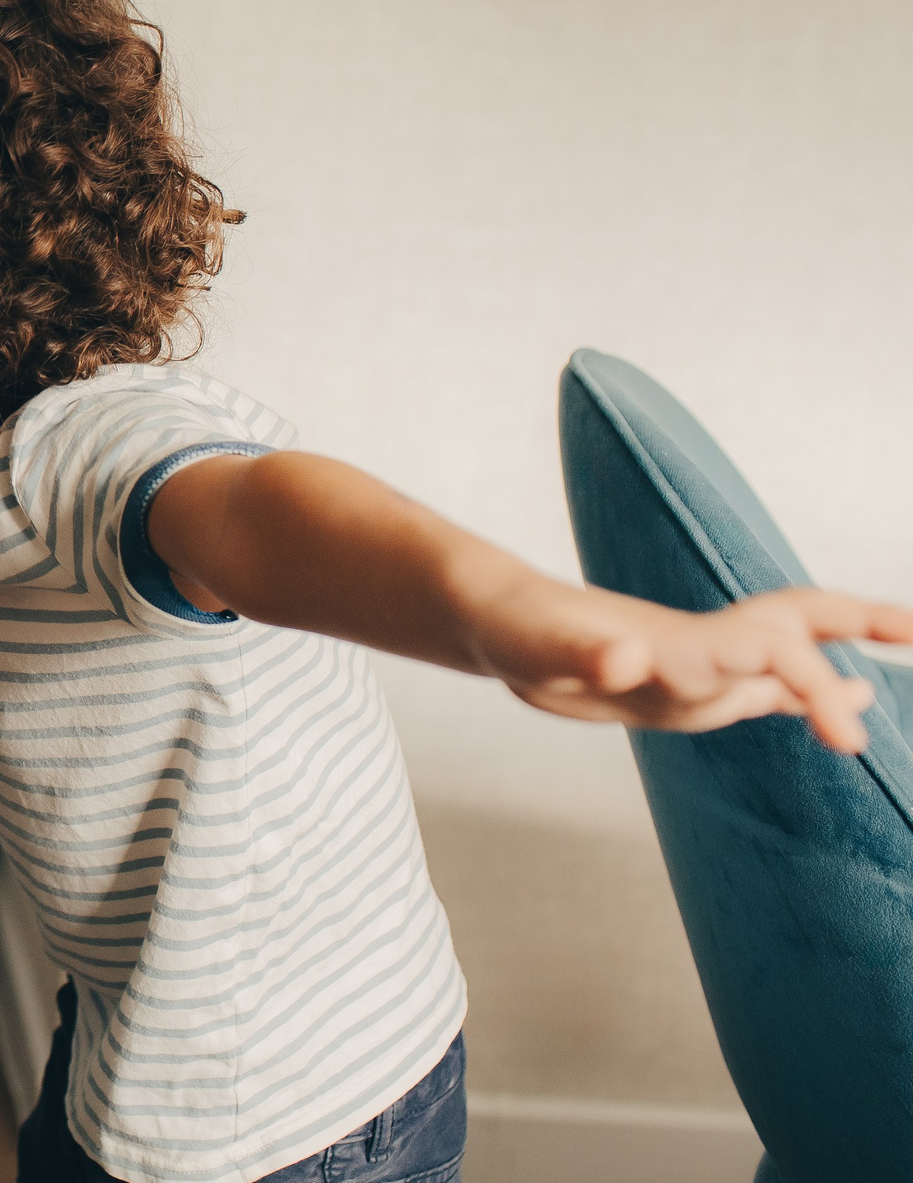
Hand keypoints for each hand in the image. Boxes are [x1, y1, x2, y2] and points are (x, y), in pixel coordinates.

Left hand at [473, 581, 912, 753]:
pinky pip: (757, 690)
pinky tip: (842, 705)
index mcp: (679, 642)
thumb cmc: (512, 625)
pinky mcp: (676, 689)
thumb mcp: (538, 646)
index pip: (773, 655)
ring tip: (895, 670)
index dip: (814, 686)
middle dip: (855, 624)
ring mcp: (691, 667)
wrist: (488, 622)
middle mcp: (697, 651)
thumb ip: (584, 652)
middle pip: (793, 628)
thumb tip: (626, 657)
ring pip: (782, 660)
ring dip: (834, 669)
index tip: (850, 739)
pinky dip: (803, 695)